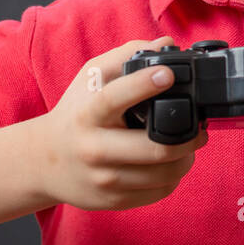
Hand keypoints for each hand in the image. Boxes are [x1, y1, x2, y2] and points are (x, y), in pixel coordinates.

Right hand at [38, 37, 207, 209]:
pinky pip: (157, 193)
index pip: (114, 99)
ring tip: (189, 145)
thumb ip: (126, 56)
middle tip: (200, 128)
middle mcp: (93, 149)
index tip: (169, 73)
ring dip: (186, 159)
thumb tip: (166, 44)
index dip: (142, 85)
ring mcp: (103, 179)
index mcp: (87, 114)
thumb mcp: (90, 79)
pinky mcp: (112, 200)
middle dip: (188, 138)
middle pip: (153, 149)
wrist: (44, 162)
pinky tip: (171, 164)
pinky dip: (173, 177)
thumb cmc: (75, 114)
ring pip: (163, 175)